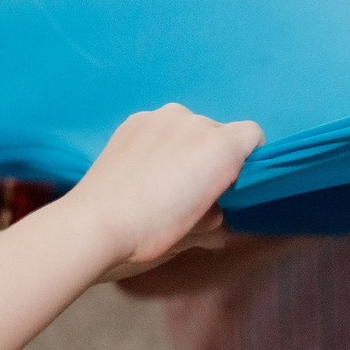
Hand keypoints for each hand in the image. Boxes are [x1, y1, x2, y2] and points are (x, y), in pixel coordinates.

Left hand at [57, 104, 264, 272]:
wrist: (96, 223)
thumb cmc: (152, 231)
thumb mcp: (196, 231)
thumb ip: (216, 217)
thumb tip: (214, 220)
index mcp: (221, 147)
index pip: (253, 136)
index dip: (246, 161)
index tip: (230, 186)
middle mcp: (194, 122)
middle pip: (218, 133)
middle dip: (212, 157)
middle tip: (193, 190)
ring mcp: (161, 117)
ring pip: (187, 127)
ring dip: (184, 147)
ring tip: (162, 180)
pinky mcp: (133, 121)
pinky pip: (158, 127)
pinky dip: (157, 142)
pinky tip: (141, 169)